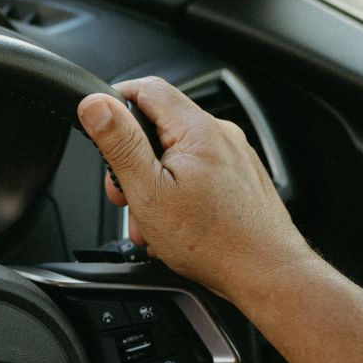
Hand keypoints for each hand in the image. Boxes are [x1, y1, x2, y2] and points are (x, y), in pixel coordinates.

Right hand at [78, 77, 314, 305]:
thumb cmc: (215, 242)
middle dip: (133, 161)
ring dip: (154, 185)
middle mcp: (221, 134)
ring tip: (151, 222)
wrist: (267, 274)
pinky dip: (178, 194)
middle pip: (159, 126)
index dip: (115, 104)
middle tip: (125, 197)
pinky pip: (198, 173)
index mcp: (197, 128)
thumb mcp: (150, 192)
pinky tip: (174, 225)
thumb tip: (94, 105)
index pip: (147, 88)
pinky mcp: (241, 178)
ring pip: (177, 155)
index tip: (100, 132)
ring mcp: (234, 156)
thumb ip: (121, 144)